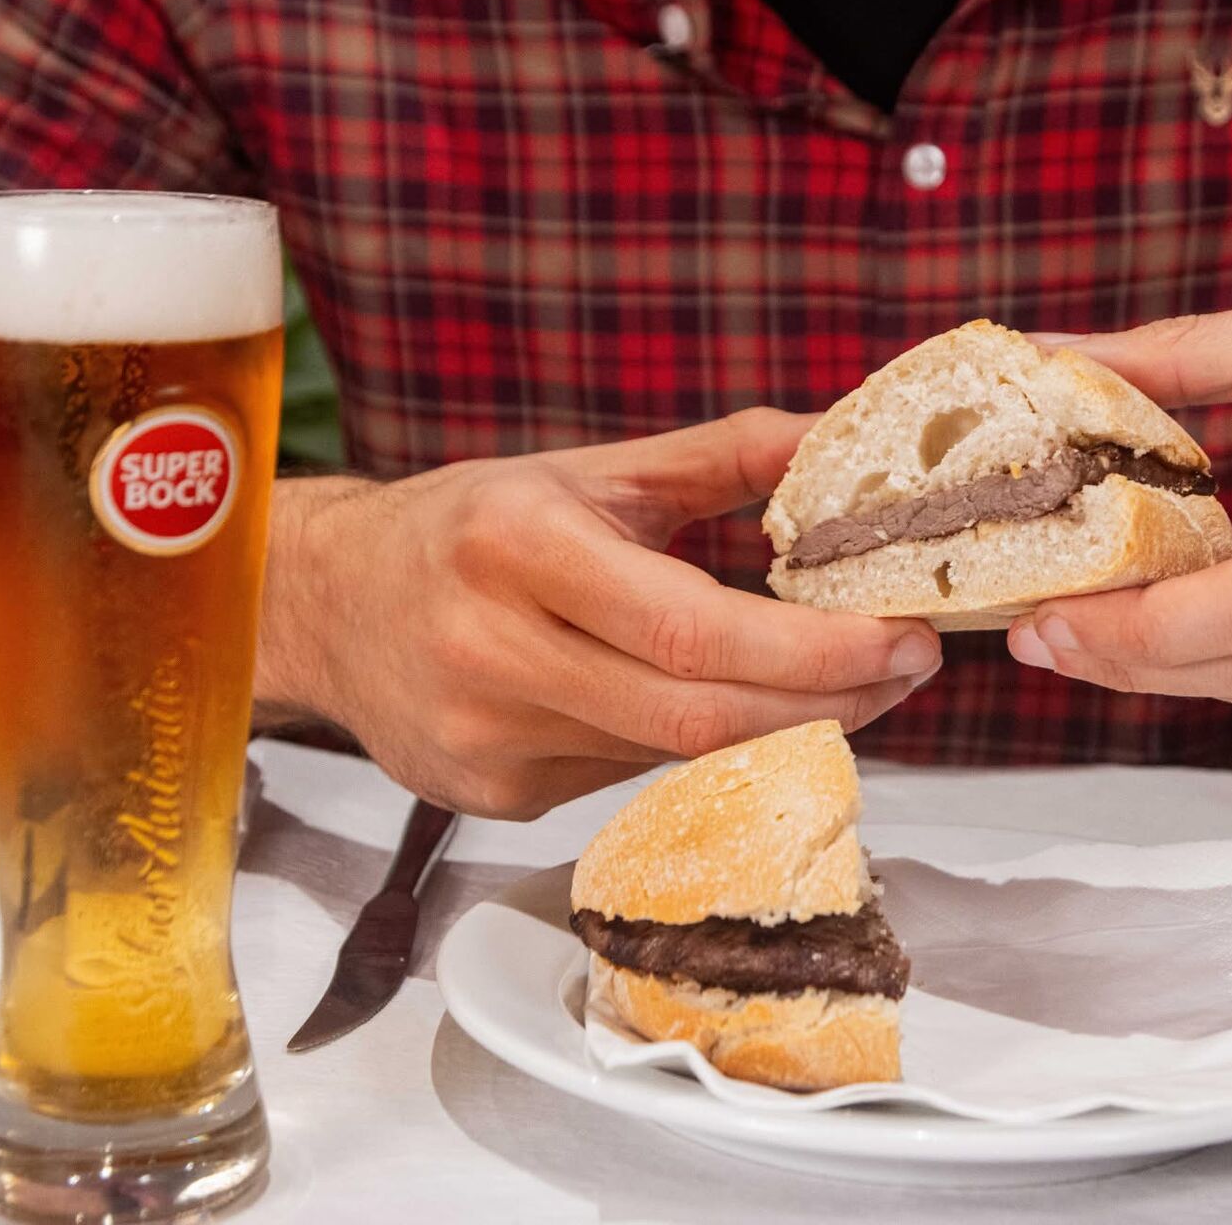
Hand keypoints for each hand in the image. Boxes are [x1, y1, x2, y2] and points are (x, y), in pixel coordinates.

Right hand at [256, 409, 940, 816]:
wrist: (325, 604)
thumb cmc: (464, 526)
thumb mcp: (588, 470)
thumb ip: (722, 457)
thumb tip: (837, 435)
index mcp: (517, 546)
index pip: (695, 627)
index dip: (814, 652)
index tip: (902, 639)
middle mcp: (492, 649)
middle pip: (698, 716)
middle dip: (828, 702)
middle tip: (906, 668)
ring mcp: (486, 739)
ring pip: (674, 757)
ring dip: (779, 725)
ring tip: (842, 682)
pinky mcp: (490, 795)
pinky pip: (630, 778)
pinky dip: (698, 747)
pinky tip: (723, 707)